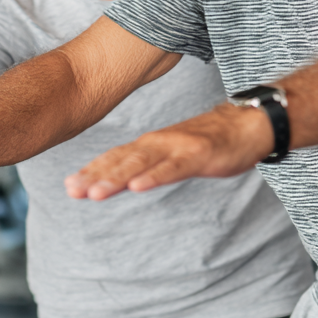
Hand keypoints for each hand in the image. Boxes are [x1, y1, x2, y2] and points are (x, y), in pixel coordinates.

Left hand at [64, 102, 273, 199]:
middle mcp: (160, 142)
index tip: (69, 186)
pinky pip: (173, 168)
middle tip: (72, 190)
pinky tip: (137, 187)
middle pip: (122, 160)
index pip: (116, 157)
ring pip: (142, 164)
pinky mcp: (199, 155)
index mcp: (152, 144)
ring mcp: (179, 147)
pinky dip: (154, 177)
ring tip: (95, 193)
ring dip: (116, 178)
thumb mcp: (175, 155)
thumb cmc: (210, 142)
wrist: (248, 124)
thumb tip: (124, 180)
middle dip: (95, 175)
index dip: (92, 170)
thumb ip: (151, 165)